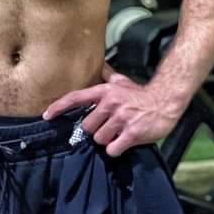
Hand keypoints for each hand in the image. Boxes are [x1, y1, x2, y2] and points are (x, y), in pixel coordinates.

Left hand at [42, 64, 184, 156]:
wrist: (166, 102)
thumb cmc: (141, 95)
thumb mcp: (121, 82)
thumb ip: (107, 76)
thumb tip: (99, 65)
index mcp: (104, 92)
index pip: (75, 98)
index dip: (58, 107)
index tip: (46, 115)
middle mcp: (110, 104)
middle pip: (86, 126)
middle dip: (95, 130)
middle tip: (109, 126)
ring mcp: (121, 119)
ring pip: (99, 139)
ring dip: (107, 140)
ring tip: (119, 132)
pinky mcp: (132, 133)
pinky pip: (112, 148)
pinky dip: (116, 149)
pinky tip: (123, 142)